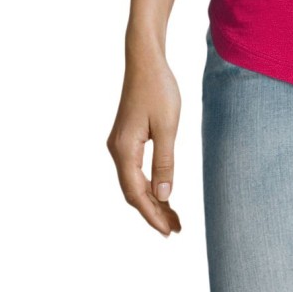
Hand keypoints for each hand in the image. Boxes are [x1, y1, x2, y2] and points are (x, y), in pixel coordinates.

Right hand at [106, 51, 182, 235]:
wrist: (145, 60)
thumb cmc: (158, 88)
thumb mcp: (168, 126)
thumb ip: (165, 163)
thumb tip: (163, 195)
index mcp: (124, 150)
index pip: (136, 194)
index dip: (152, 215)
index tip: (169, 231)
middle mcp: (116, 150)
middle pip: (132, 192)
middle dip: (153, 212)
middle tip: (176, 228)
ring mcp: (119, 144)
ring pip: (133, 183)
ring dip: (152, 199)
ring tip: (173, 216)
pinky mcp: (126, 138)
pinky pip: (134, 170)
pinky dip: (148, 184)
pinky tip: (163, 191)